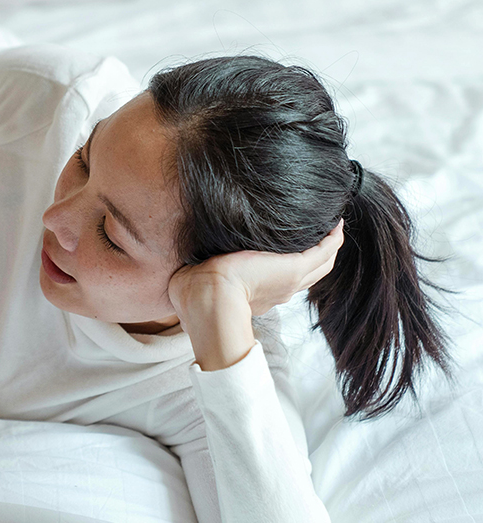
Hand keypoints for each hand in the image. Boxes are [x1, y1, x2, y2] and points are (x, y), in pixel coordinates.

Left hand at [168, 220, 343, 369]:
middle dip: (318, 255)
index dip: (287, 267)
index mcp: (257, 296)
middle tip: (323, 235)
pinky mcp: (294, 268)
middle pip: (310, 274)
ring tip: (333, 226)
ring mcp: (290, 280)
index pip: (279, 281)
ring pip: (321, 264)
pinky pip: (324, 250)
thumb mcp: (197, 280)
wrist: (207, 300)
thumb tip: (185, 261)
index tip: (287, 253)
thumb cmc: (193, 296)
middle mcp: (279, 291)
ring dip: (329, 245)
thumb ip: (197, 271)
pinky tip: (336, 221)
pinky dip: (332, 237)